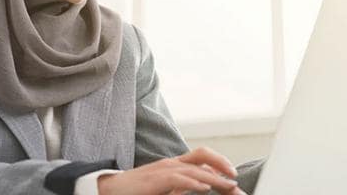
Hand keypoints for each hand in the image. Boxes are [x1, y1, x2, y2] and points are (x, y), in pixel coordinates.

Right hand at [97, 147, 246, 194]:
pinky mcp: (155, 180)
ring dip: (213, 177)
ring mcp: (162, 170)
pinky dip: (193, 182)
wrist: (110, 190)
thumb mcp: (163, 187)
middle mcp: (171, 163)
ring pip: (194, 168)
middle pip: (202, 156)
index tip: (233, 174)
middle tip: (236, 178)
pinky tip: (204, 188)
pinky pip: (178, 178)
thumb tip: (199, 188)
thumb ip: (180, 187)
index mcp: (174, 164)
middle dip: (222, 165)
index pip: (202, 157)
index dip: (219, 162)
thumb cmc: (137, 191)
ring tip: (228, 185)